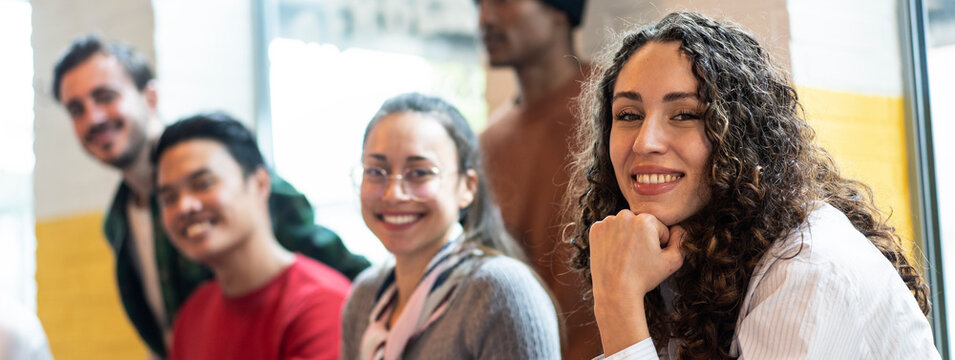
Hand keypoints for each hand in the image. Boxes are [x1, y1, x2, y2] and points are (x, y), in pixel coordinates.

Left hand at [589, 210, 684, 354]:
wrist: (615, 291)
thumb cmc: (645, 278)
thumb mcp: (673, 261)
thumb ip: (681, 241)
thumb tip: (679, 228)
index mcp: (646, 219)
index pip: (659, 228)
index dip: (658, 245)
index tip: (649, 258)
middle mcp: (625, 215)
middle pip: (641, 225)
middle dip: (642, 238)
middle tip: (637, 259)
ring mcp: (607, 221)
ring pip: (625, 227)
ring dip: (627, 238)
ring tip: (625, 257)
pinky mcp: (595, 229)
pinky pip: (610, 230)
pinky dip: (612, 240)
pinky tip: (614, 254)